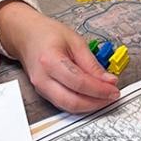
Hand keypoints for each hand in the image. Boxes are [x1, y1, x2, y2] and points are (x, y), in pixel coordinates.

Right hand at [0, 1, 119, 112]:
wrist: (26, 35)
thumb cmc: (47, 34)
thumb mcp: (75, 41)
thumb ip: (91, 63)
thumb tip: (108, 80)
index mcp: (50, 60)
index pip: (79, 82)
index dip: (100, 89)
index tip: (114, 88)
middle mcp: (42, 78)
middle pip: (72, 101)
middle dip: (96, 102)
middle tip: (112, 96)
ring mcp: (40, 88)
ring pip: (68, 107)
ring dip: (89, 106)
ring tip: (104, 97)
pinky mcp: (43, 93)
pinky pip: (63, 104)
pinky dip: (80, 103)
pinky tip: (91, 97)